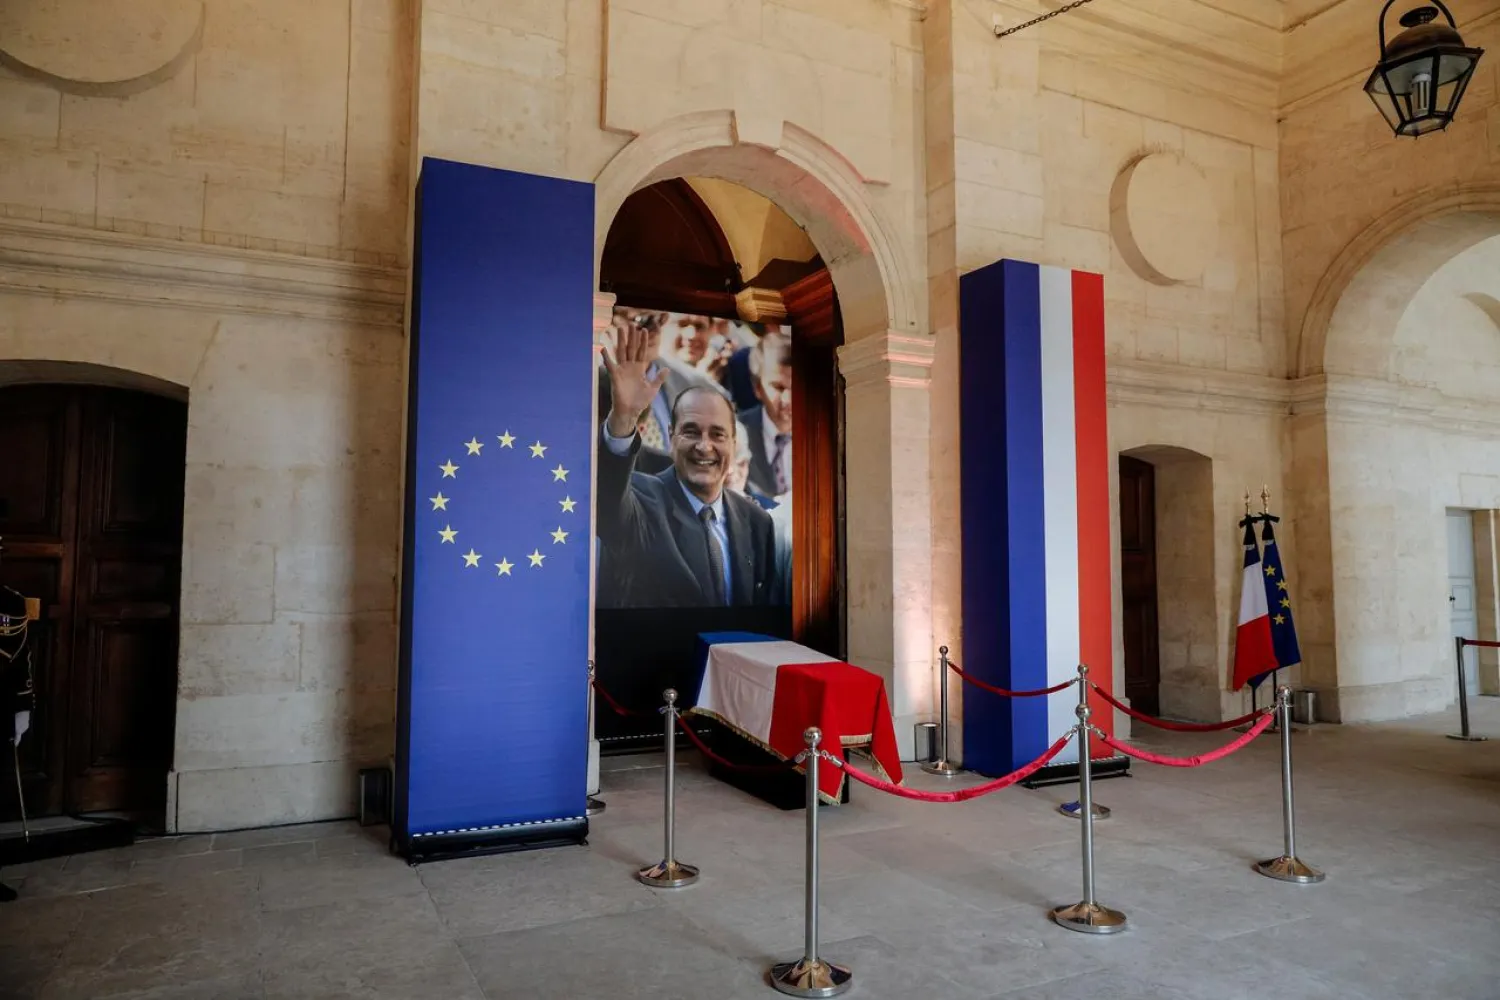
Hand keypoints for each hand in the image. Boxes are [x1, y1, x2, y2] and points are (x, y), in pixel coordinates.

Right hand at [601, 319, 667, 438]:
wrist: (630, 412)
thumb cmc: (640, 401)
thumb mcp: (652, 389)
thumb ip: (659, 378)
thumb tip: (667, 369)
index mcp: (639, 368)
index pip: (641, 351)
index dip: (642, 341)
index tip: (643, 330)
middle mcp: (630, 367)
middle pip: (631, 348)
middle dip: (632, 337)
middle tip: (631, 324)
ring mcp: (622, 371)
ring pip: (622, 352)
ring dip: (621, 341)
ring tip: (620, 329)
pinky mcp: (615, 377)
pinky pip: (610, 365)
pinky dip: (606, 357)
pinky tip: (603, 348)